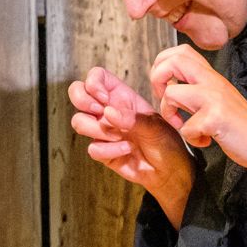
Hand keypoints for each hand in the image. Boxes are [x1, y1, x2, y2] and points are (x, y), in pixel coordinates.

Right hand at [68, 66, 196, 222]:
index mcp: (121, 97)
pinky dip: (109, 150)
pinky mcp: (102, 151)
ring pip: (79, 121)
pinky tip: (126, 150)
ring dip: (97, 129)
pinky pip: (92, 148)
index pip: (97, 77)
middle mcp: (108, 111)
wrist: (168, 170)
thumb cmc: (165, 142)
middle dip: (82, 100)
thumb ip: (132, 118)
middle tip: (100, 111)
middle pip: (77, 93)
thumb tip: (108, 112)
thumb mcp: (155, 125)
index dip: (94, 82)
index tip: (105, 98)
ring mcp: (103, 131)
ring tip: (119, 135)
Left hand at [148, 45, 246, 180]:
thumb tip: (169, 84)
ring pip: (172, 93)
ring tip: (185, 126)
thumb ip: (198, 87)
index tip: (165, 86)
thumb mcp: (218, 98)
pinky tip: (205, 140)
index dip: (162, 65)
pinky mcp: (215, 118)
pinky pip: (186, 127)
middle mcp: (213, 82)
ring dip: (170, 114)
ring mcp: (214, 98)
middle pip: (173, 60)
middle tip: (166, 100)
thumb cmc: (240, 126)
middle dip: (157, 80)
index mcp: (212, 76)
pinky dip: (192, 139)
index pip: (181, 51)